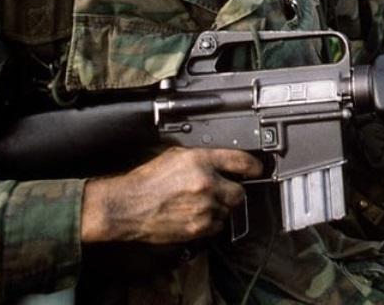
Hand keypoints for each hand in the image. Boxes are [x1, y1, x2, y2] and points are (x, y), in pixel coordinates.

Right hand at [81, 147, 262, 244]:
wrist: (128, 206)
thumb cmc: (147, 181)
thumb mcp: (175, 156)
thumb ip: (203, 157)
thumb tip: (223, 160)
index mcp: (201, 161)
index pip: (241, 161)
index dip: (253, 166)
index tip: (256, 169)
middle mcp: (206, 183)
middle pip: (240, 192)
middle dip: (234, 191)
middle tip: (222, 190)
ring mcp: (204, 207)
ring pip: (229, 211)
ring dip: (220, 208)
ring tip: (200, 204)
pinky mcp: (198, 227)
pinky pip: (217, 226)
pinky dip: (211, 222)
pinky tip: (196, 215)